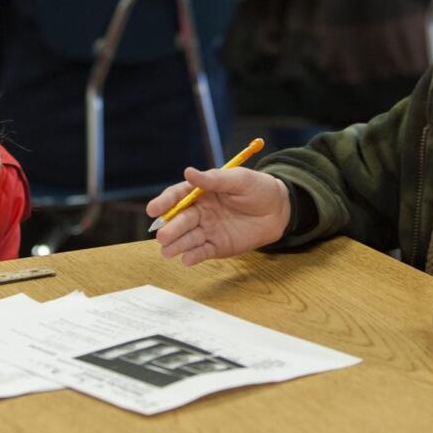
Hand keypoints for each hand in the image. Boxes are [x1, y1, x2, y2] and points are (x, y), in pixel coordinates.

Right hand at [145, 167, 290, 264]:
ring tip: (167, 251)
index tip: (154, 209)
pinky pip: (203, 252)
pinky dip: (193, 256)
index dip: (164, 202)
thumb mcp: (239, 179)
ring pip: (188, 238)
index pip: (177, 196)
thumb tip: (189, 172)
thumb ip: (214, 179)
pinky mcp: (217, 246)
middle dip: (170, 228)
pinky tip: (186, 260)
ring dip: (176, 245)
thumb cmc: (257, 188)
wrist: (279, 210)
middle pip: (180, 220)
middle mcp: (200, 211)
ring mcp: (207, 230)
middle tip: (163, 235)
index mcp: (201, 192)